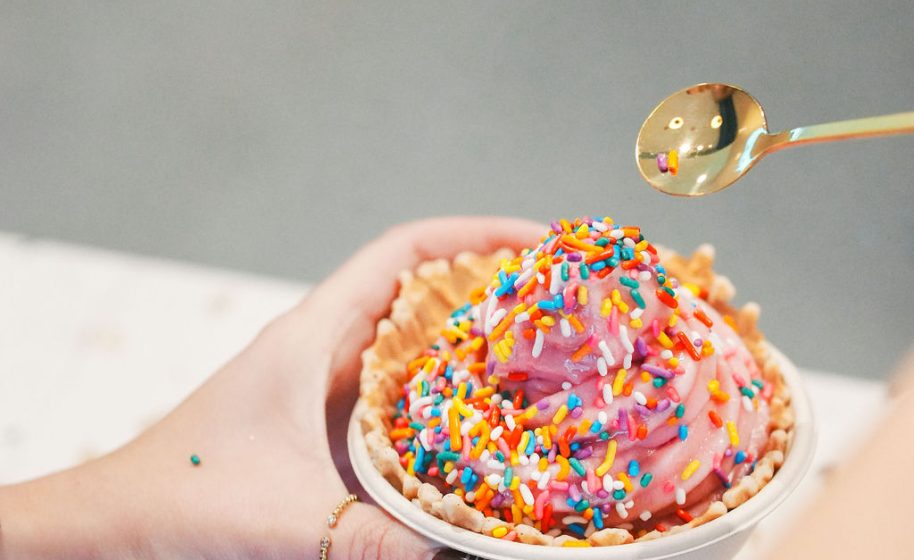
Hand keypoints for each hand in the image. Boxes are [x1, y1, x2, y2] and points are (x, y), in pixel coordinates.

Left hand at [0, 216, 542, 559]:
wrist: (121, 519)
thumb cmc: (181, 496)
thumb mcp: (282, 515)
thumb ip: (360, 536)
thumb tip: (449, 555)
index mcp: (312, 335)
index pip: (403, 251)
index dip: (474, 234)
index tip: (536, 241)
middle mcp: (325, 347)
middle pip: (420, 286)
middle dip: (490, 282)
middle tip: (559, 299)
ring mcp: (327, 383)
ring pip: (413, 339)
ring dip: (472, 336)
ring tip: (541, 351)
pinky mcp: (329, 422)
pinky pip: (402, 390)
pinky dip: (447, 389)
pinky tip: (484, 419)